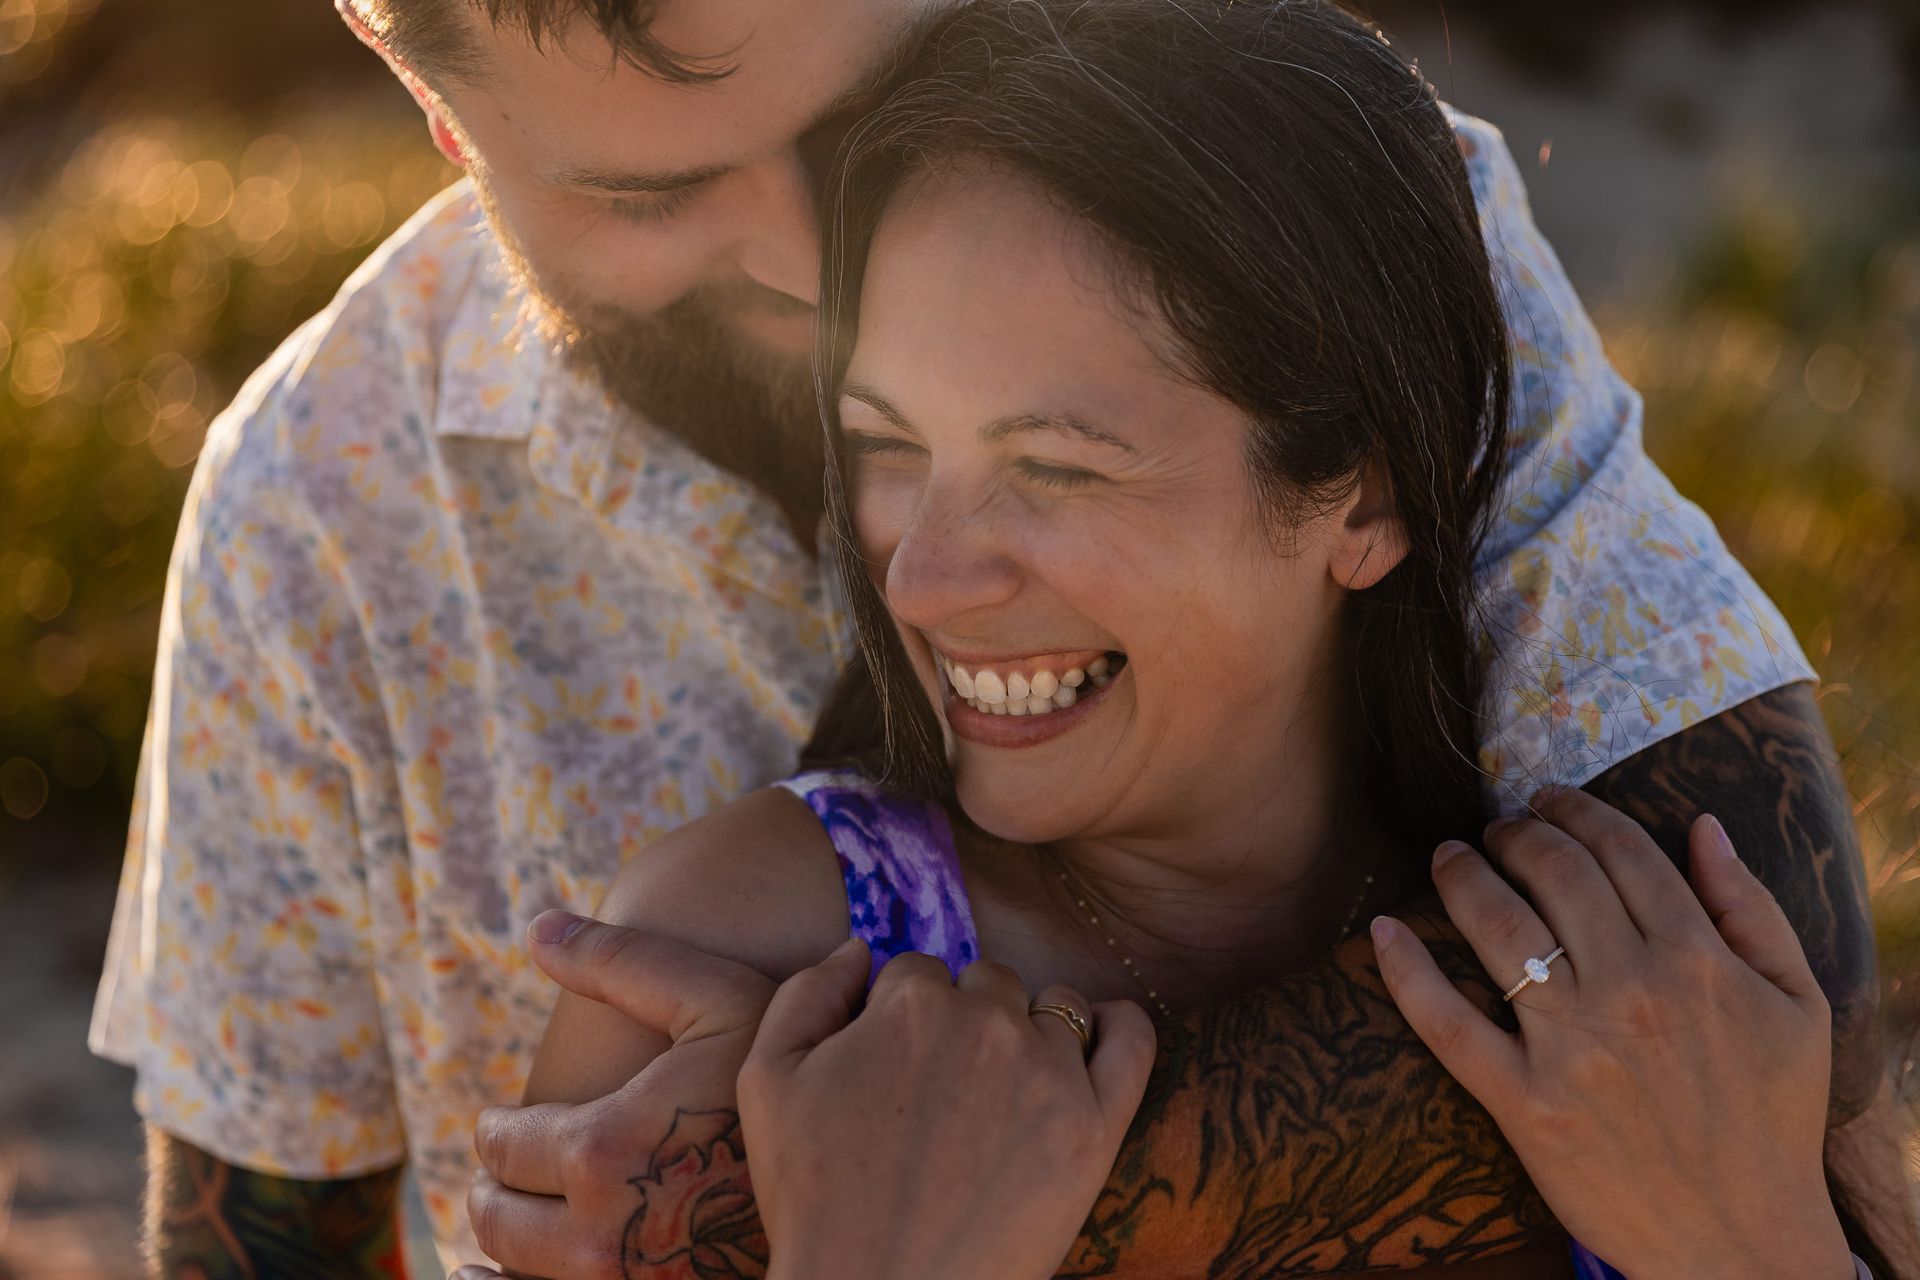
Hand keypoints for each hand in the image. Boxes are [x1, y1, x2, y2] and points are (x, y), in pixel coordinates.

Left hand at [459, 914, 776, 1279]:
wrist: (864, 1192)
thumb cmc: (795, 1088)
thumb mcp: (722, 1002)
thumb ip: (627, 961)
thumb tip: (541, 928)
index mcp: (599, 1151)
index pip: (502, 1146)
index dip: (499, 1129)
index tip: (507, 1124)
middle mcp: (595, 1238)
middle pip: (497, 1220)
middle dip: (497, 1186)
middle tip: (511, 1170)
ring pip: (513, 1274)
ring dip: (506, 1243)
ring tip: (527, 1213)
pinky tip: (516, 1273)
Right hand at [738, 941, 1156, 1279]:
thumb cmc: (816, 1200)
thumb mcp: (766, 1081)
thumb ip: (807, 992)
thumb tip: (857, 947)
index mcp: (909, 1002)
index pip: (917, 973)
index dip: (901, 1018)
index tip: (895, 1069)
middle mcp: (985, 1020)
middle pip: (986, 981)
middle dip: (964, 1019)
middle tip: (945, 1093)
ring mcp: (1047, 1071)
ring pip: (1052, 1006)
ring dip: (1030, 1028)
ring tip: (1007, 1087)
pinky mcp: (1094, 1125)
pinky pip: (1131, 1041)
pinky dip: (1120, 1025)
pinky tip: (1103, 1030)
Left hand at [1372, 789, 1853, 1279]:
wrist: (1740, 1240)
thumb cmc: (1771, 1119)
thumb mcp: (1797, 1006)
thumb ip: (1751, 907)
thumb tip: (1703, 826)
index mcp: (1695, 959)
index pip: (1617, 851)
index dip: (1574, 810)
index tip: (1546, 800)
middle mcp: (1627, 990)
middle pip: (1549, 873)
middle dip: (1514, 833)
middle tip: (1496, 827)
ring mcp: (1569, 1046)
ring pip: (1494, 925)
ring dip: (1460, 875)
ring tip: (1449, 856)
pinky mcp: (1522, 1101)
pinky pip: (1444, 1022)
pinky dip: (1406, 970)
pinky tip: (1384, 930)